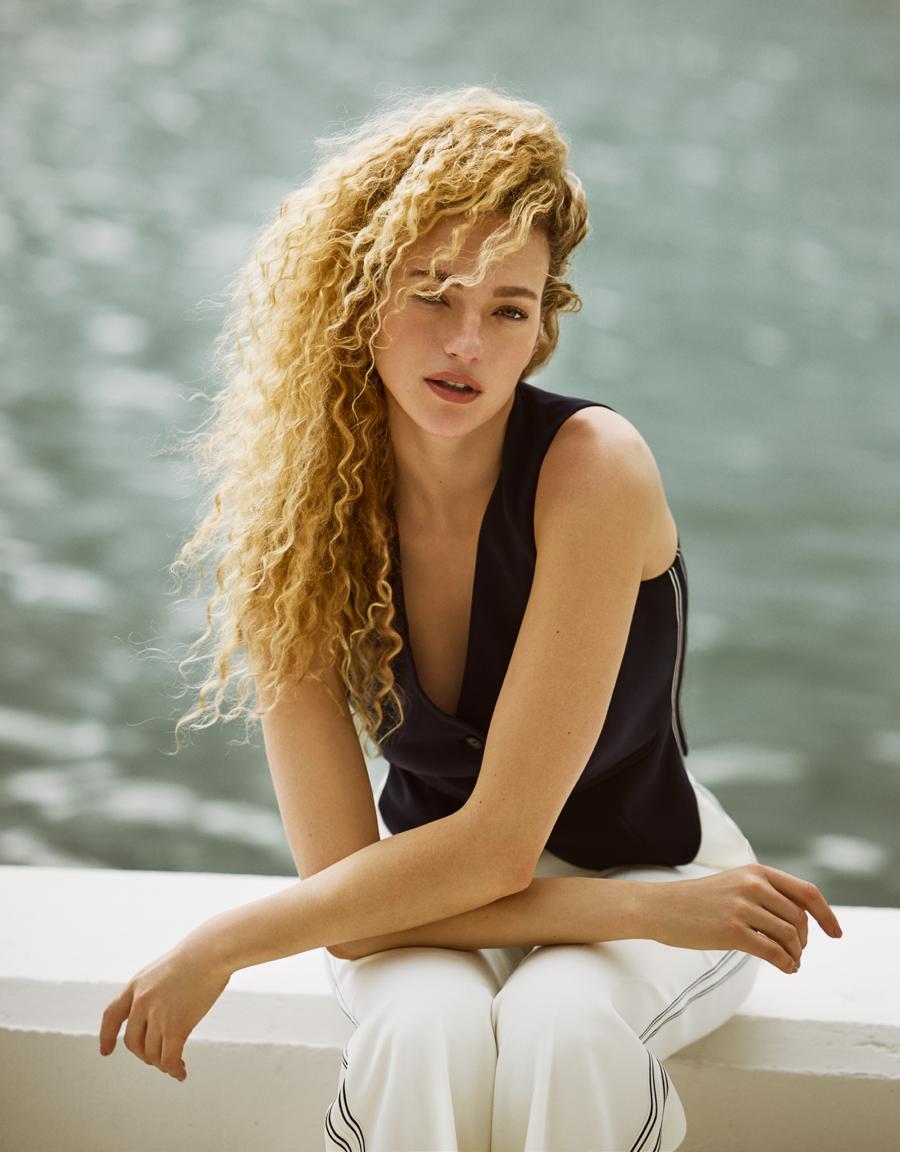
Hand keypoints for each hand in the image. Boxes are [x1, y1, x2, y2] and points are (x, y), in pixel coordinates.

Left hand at [98, 939, 231, 1080]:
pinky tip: (181, 1072)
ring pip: (152, 1053)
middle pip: (133, 1042)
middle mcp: (140, 1002)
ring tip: (174, 1065)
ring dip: (162, 1064)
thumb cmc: (196, 956)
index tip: (106, 1051)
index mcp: (136, 985)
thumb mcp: (164, 969)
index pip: (111, 1016)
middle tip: (158, 1058)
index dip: (106, 1036)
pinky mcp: (176, 1026)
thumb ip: (154, 990)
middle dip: (144, 1054)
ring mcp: (157, 1015)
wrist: (210, 952)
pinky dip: (174, 1069)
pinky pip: (169, 1058)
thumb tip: (157, 1014)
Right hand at [644, 863, 842, 973]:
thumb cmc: (699, 900)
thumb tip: (801, 920)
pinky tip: (786, 968)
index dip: (827, 914)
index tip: (836, 933)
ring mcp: (742, 907)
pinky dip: (786, 964)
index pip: (806, 892)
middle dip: (805, 940)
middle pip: (800, 918)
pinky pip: (773, 952)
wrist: (661, 907)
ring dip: (796, 954)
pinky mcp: (732, 931)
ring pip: (790, 936)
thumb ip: (765, 892)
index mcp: (756, 871)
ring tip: (791, 962)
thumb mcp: (734, 884)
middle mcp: (752, 885)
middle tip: (797, 952)